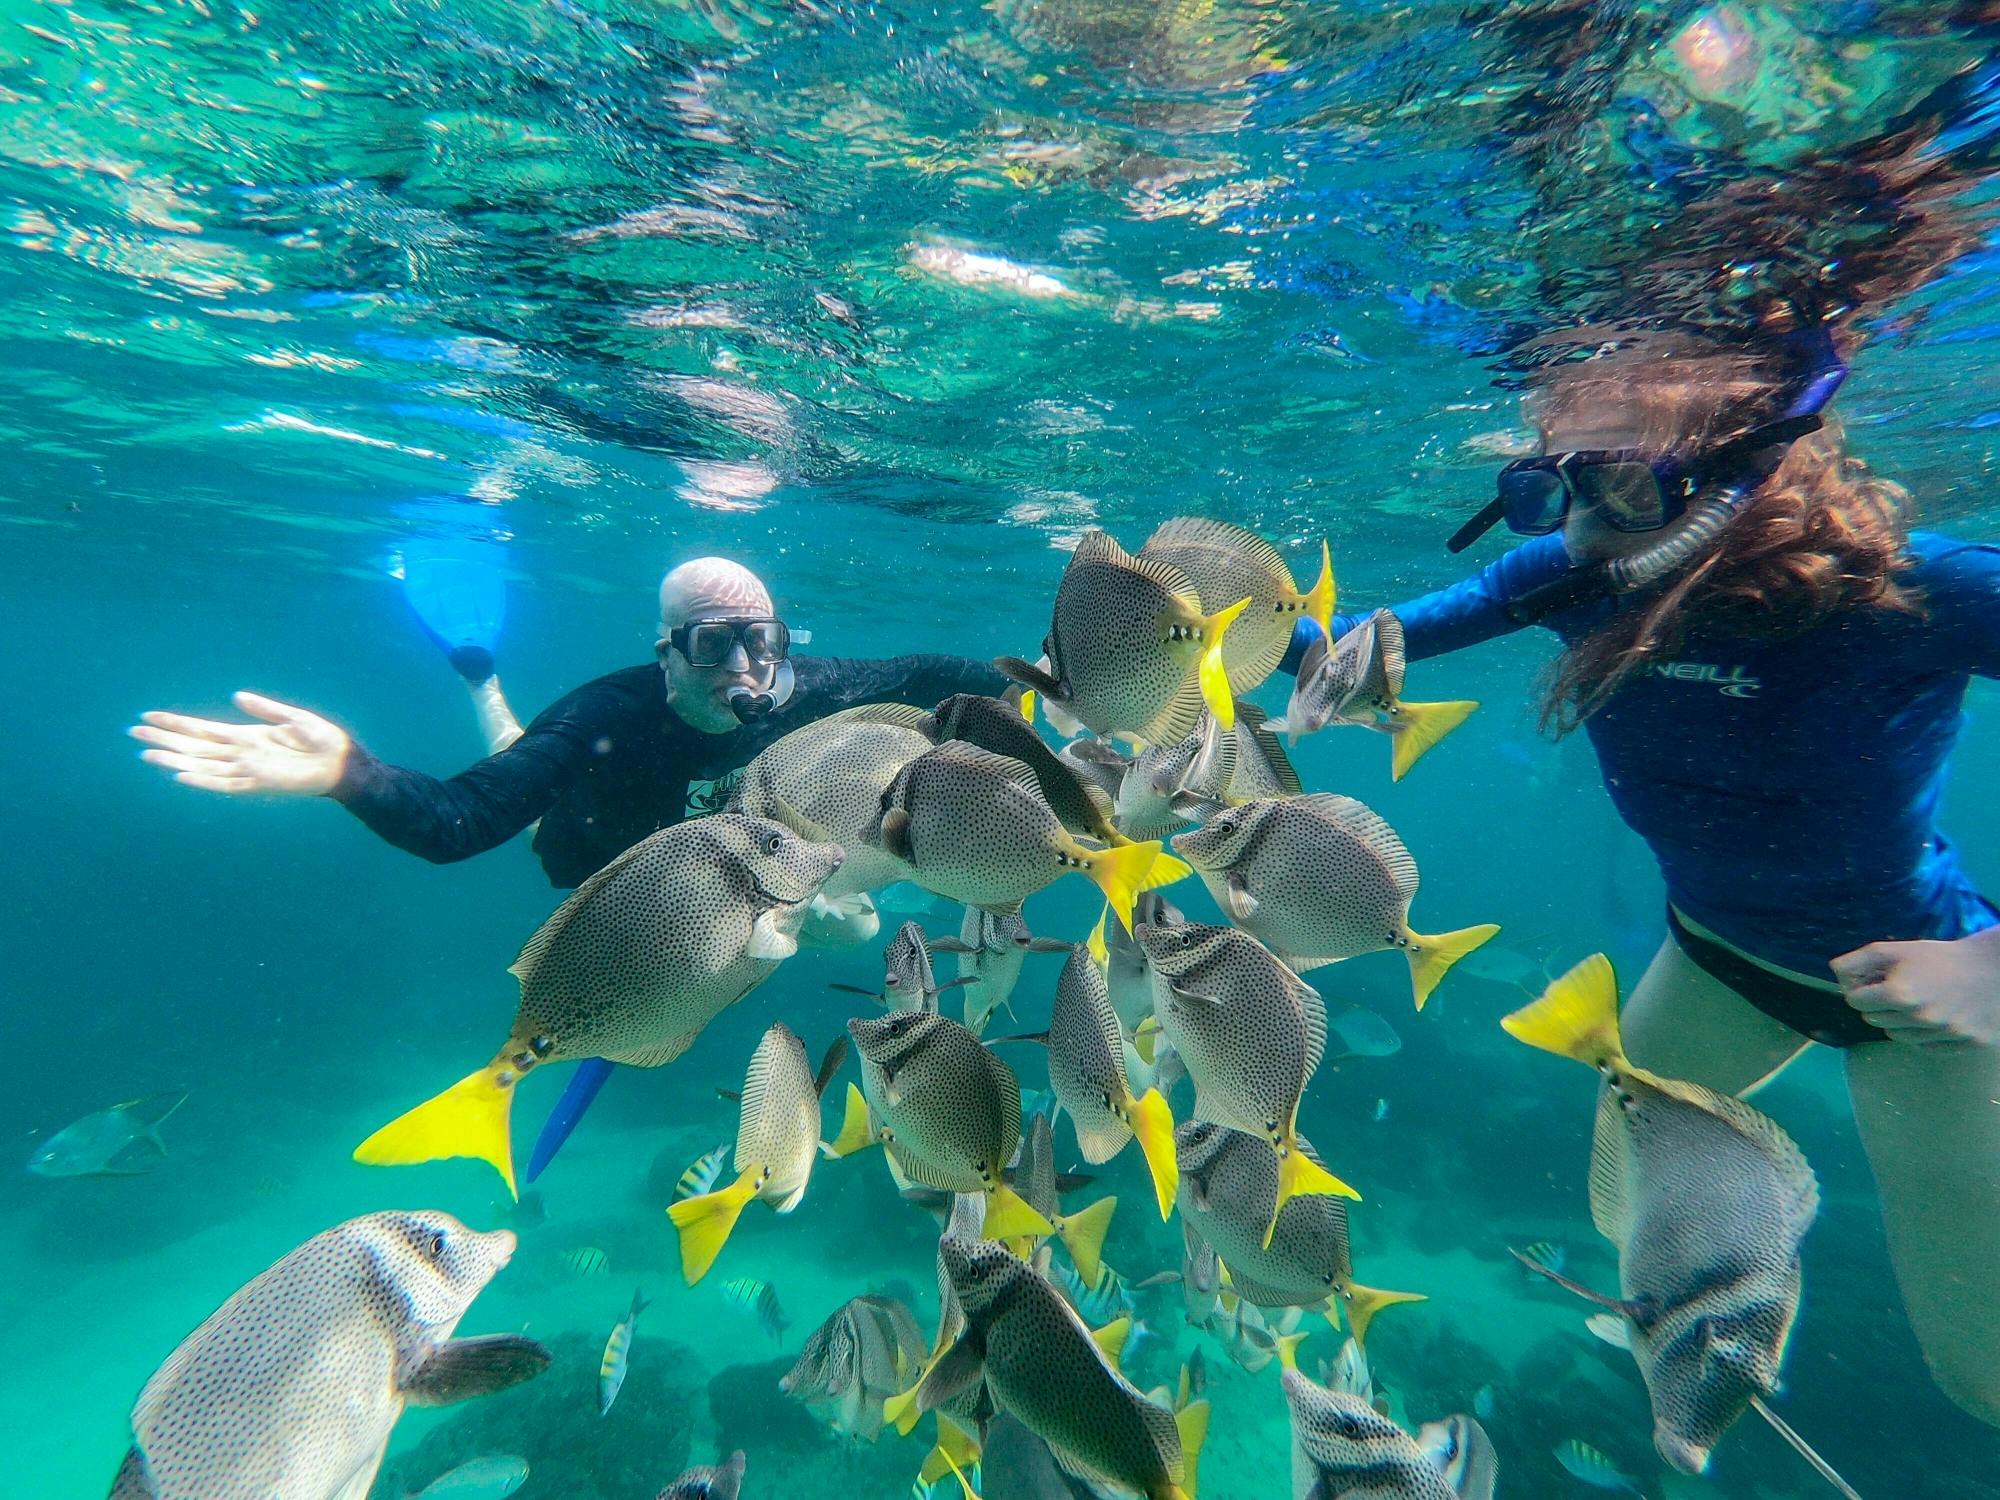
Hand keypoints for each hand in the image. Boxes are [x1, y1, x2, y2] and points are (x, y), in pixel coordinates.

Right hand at [129, 692, 350, 795]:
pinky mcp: (258, 783)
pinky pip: (224, 783)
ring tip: (146, 753)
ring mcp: (247, 769)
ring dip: (174, 759)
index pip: (203, 729)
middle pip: (194, 746)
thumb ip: (266, 709)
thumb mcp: (294, 718)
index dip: (176, 723)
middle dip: (164, 738)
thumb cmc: (323, 741)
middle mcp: (241, 753)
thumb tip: (236, 696)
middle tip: (132, 731)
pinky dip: (203, 780)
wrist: (343, 764)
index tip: (149, 715)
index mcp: (247, 735)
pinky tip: (181, 774)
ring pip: (201, 764)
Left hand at [1832, 930, 1999, 1046]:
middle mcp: (1920, 1018)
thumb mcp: (1896, 950)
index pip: (1855, 1001)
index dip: (1862, 989)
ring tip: (1920, 1001)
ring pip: (1896, 1036)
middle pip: (1873, 1020)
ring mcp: (1944, 1033)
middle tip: (1899, 990)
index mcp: (1900, 994)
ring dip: (1900, 1021)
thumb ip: (1859, 960)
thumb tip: (1834, 972)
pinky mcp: (1965, 1044)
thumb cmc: (1938, 958)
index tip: (1875, 982)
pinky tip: (1937, 1015)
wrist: (1990, 969)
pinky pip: (1925, 1046)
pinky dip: (1925, 1034)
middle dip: (1879, 1005)